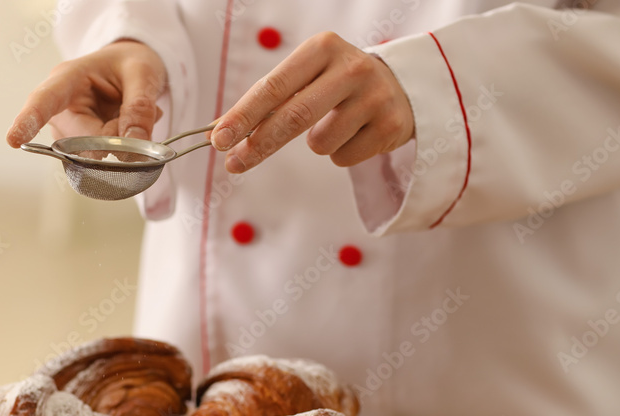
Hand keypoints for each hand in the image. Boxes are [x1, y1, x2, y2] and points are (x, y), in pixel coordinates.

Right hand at [6, 40, 166, 147]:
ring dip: (120, 140)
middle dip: (113, 137)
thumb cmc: (130, 63)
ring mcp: (68, 128)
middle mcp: (61, 106)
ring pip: (93, 153)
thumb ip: (140, 107)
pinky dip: (122, 144)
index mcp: (67, 78)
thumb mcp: (143, 73)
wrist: (131, 68)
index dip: (28, 120)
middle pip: (79, 141)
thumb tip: (133, 146)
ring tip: (131, 112)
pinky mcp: (79, 143)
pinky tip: (128, 122)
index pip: (43, 100)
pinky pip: (102, 156)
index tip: (14, 139)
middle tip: (140, 114)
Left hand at [210, 32, 414, 172]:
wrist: (400, 87)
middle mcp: (351, 68)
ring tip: (334, 125)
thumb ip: (268, 101)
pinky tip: (355, 133)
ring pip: (320, 143)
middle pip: (294, 115)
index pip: (274, 86)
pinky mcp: (391, 126)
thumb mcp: (307, 78)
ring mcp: (375, 96)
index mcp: (323, 48)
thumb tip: (220, 132)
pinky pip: (343, 158)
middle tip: (234, 163)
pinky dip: (340, 153)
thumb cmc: (336, 85)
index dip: (243, 115)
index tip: (218, 138)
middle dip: (259, 144)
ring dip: (316, 143)